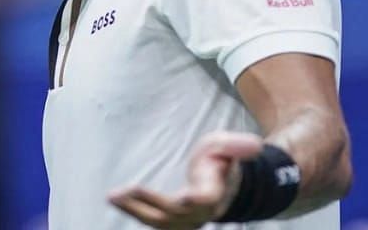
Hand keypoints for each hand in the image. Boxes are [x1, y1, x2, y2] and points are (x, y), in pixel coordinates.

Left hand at [108, 131, 262, 228]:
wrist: (222, 183)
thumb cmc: (220, 160)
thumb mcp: (227, 146)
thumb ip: (237, 146)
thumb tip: (255, 145)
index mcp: (213, 193)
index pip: (205, 200)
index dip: (196, 201)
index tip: (185, 197)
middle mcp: (199, 212)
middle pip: (173, 214)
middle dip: (148, 203)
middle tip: (122, 191)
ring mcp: (186, 219)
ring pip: (159, 221)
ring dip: (135, 210)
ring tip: (112, 196)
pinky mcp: (173, 221)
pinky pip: (153, 220)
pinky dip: (135, 212)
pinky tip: (118, 201)